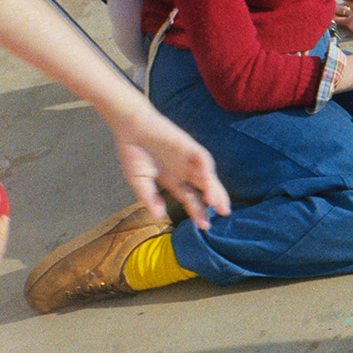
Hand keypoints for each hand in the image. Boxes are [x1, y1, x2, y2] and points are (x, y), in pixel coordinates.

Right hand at [106, 105, 229, 228]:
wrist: (129, 126)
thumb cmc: (133, 152)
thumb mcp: (139, 181)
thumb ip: (149, 198)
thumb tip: (159, 216)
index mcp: (173, 181)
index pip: (191, 199)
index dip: (198, 212)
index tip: (204, 226)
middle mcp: (184, 171)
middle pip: (204, 189)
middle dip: (214, 202)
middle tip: (223, 214)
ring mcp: (187, 159)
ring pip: (206, 175)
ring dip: (213, 188)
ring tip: (217, 203)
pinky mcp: (187, 146)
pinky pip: (201, 157)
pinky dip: (205, 166)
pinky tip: (207, 177)